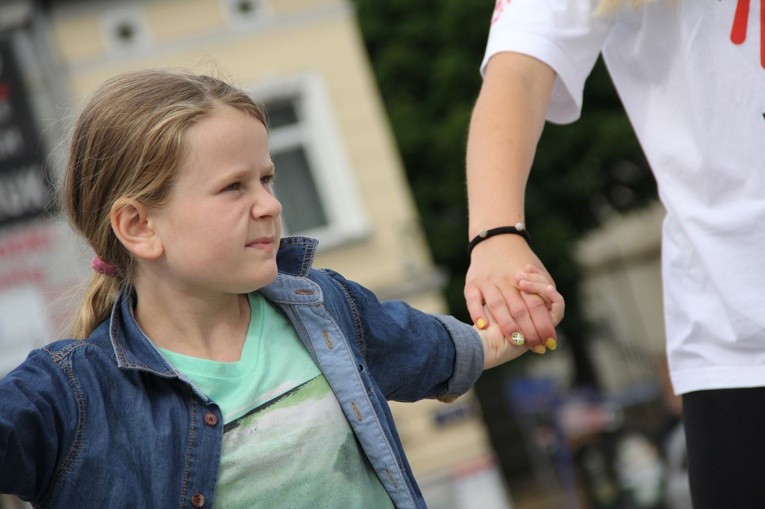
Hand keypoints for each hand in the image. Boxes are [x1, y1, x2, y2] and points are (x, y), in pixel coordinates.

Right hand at [465, 235, 561, 352]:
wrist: (495, 239)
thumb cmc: (520, 263)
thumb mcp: (539, 273)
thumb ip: (545, 293)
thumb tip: (552, 319)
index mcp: (525, 280)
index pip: (536, 305)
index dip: (543, 324)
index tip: (549, 341)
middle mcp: (507, 281)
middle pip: (519, 308)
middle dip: (528, 330)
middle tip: (535, 346)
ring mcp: (488, 282)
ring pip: (497, 305)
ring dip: (507, 325)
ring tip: (515, 341)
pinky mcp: (472, 284)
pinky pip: (473, 299)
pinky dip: (477, 312)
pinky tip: (482, 326)